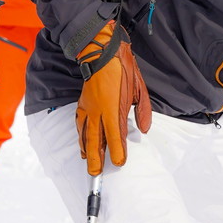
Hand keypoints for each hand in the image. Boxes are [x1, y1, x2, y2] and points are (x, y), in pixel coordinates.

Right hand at [75, 21, 151, 175]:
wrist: (101, 49)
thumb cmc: (122, 67)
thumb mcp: (139, 87)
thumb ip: (142, 109)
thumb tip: (143, 128)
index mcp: (112, 106)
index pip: (115, 135)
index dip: (117, 151)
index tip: (119, 163)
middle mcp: (97, 109)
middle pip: (95, 139)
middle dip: (95, 158)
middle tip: (95, 173)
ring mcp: (88, 106)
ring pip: (84, 133)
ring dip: (85, 149)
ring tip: (86, 161)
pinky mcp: (83, 101)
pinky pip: (78, 122)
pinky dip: (79, 134)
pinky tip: (80, 140)